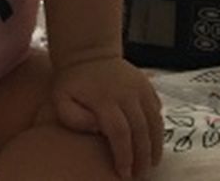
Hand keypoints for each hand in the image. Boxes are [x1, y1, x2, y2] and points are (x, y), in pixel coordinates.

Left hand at [49, 56, 162, 179]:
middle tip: (140, 175)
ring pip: (155, 121)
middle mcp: (126, 92)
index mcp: (104, 98)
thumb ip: (74, 119)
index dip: (124, 156)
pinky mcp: (147, 84)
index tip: (124, 173)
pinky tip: (153, 140)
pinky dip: (158, 127)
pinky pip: (158, 109)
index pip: (120, 133)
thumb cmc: (72, 81)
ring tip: (151, 163)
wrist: (87, 52)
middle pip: (141, 131)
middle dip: (142, 157)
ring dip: (156, 145)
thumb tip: (99, 129)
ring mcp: (139, 87)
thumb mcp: (61, 99)